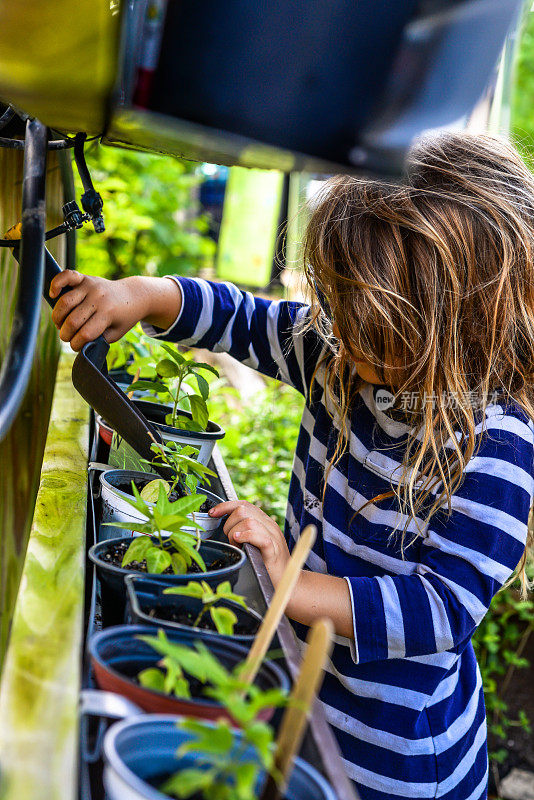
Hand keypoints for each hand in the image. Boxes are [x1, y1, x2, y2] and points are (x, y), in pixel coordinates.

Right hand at [49, 272, 182, 350]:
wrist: (133, 296)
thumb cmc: (122, 318)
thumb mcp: (116, 333)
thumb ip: (99, 340)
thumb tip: (79, 344)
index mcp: (108, 314)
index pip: (85, 334)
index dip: (76, 344)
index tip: (76, 347)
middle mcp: (98, 299)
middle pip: (73, 321)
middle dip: (65, 334)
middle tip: (66, 337)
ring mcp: (91, 286)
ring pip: (65, 302)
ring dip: (57, 317)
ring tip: (60, 323)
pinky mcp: (85, 278)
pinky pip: (66, 276)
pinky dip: (56, 284)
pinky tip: (53, 295)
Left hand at [209, 500, 290, 585]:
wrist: (288, 579)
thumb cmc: (267, 562)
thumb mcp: (254, 542)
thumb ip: (244, 531)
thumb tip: (224, 527)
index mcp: (264, 521)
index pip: (243, 504)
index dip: (225, 506)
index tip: (212, 513)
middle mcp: (268, 525)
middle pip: (243, 510)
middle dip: (229, 524)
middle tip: (231, 540)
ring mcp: (272, 536)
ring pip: (249, 521)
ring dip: (235, 533)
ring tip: (237, 546)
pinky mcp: (273, 550)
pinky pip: (260, 537)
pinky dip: (246, 537)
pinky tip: (239, 542)